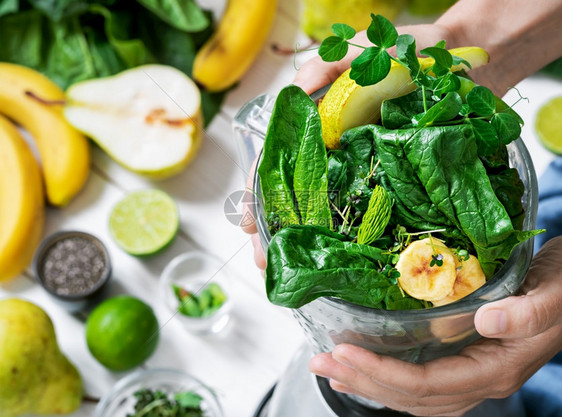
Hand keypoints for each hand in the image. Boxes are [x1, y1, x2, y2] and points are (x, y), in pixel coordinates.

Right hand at [242, 23, 452, 269]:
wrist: (459, 61)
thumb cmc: (404, 54)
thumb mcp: (359, 51)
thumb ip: (324, 67)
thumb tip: (296, 90)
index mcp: (319, 130)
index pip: (279, 164)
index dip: (260, 193)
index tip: (248, 222)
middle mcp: (336, 155)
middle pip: (298, 195)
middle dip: (278, 230)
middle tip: (267, 261)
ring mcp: (365, 171)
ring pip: (330, 209)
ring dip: (309, 241)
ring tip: (294, 269)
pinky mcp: (396, 181)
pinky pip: (373, 210)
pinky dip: (355, 237)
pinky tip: (343, 259)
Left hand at [309, 236, 561, 416]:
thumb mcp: (554, 292)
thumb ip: (527, 312)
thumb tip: (486, 322)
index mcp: (494, 368)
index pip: (427, 385)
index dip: (383, 373)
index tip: (345, 351)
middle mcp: (479, 379)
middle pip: (412, 397)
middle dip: (363, 381)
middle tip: (320, 362)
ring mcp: (471, 372)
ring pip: (413, 394)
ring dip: (369, 382)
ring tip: (331, 369)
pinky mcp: (464, 358)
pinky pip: (421, 381)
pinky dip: (388, 377)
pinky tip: (364, 368)